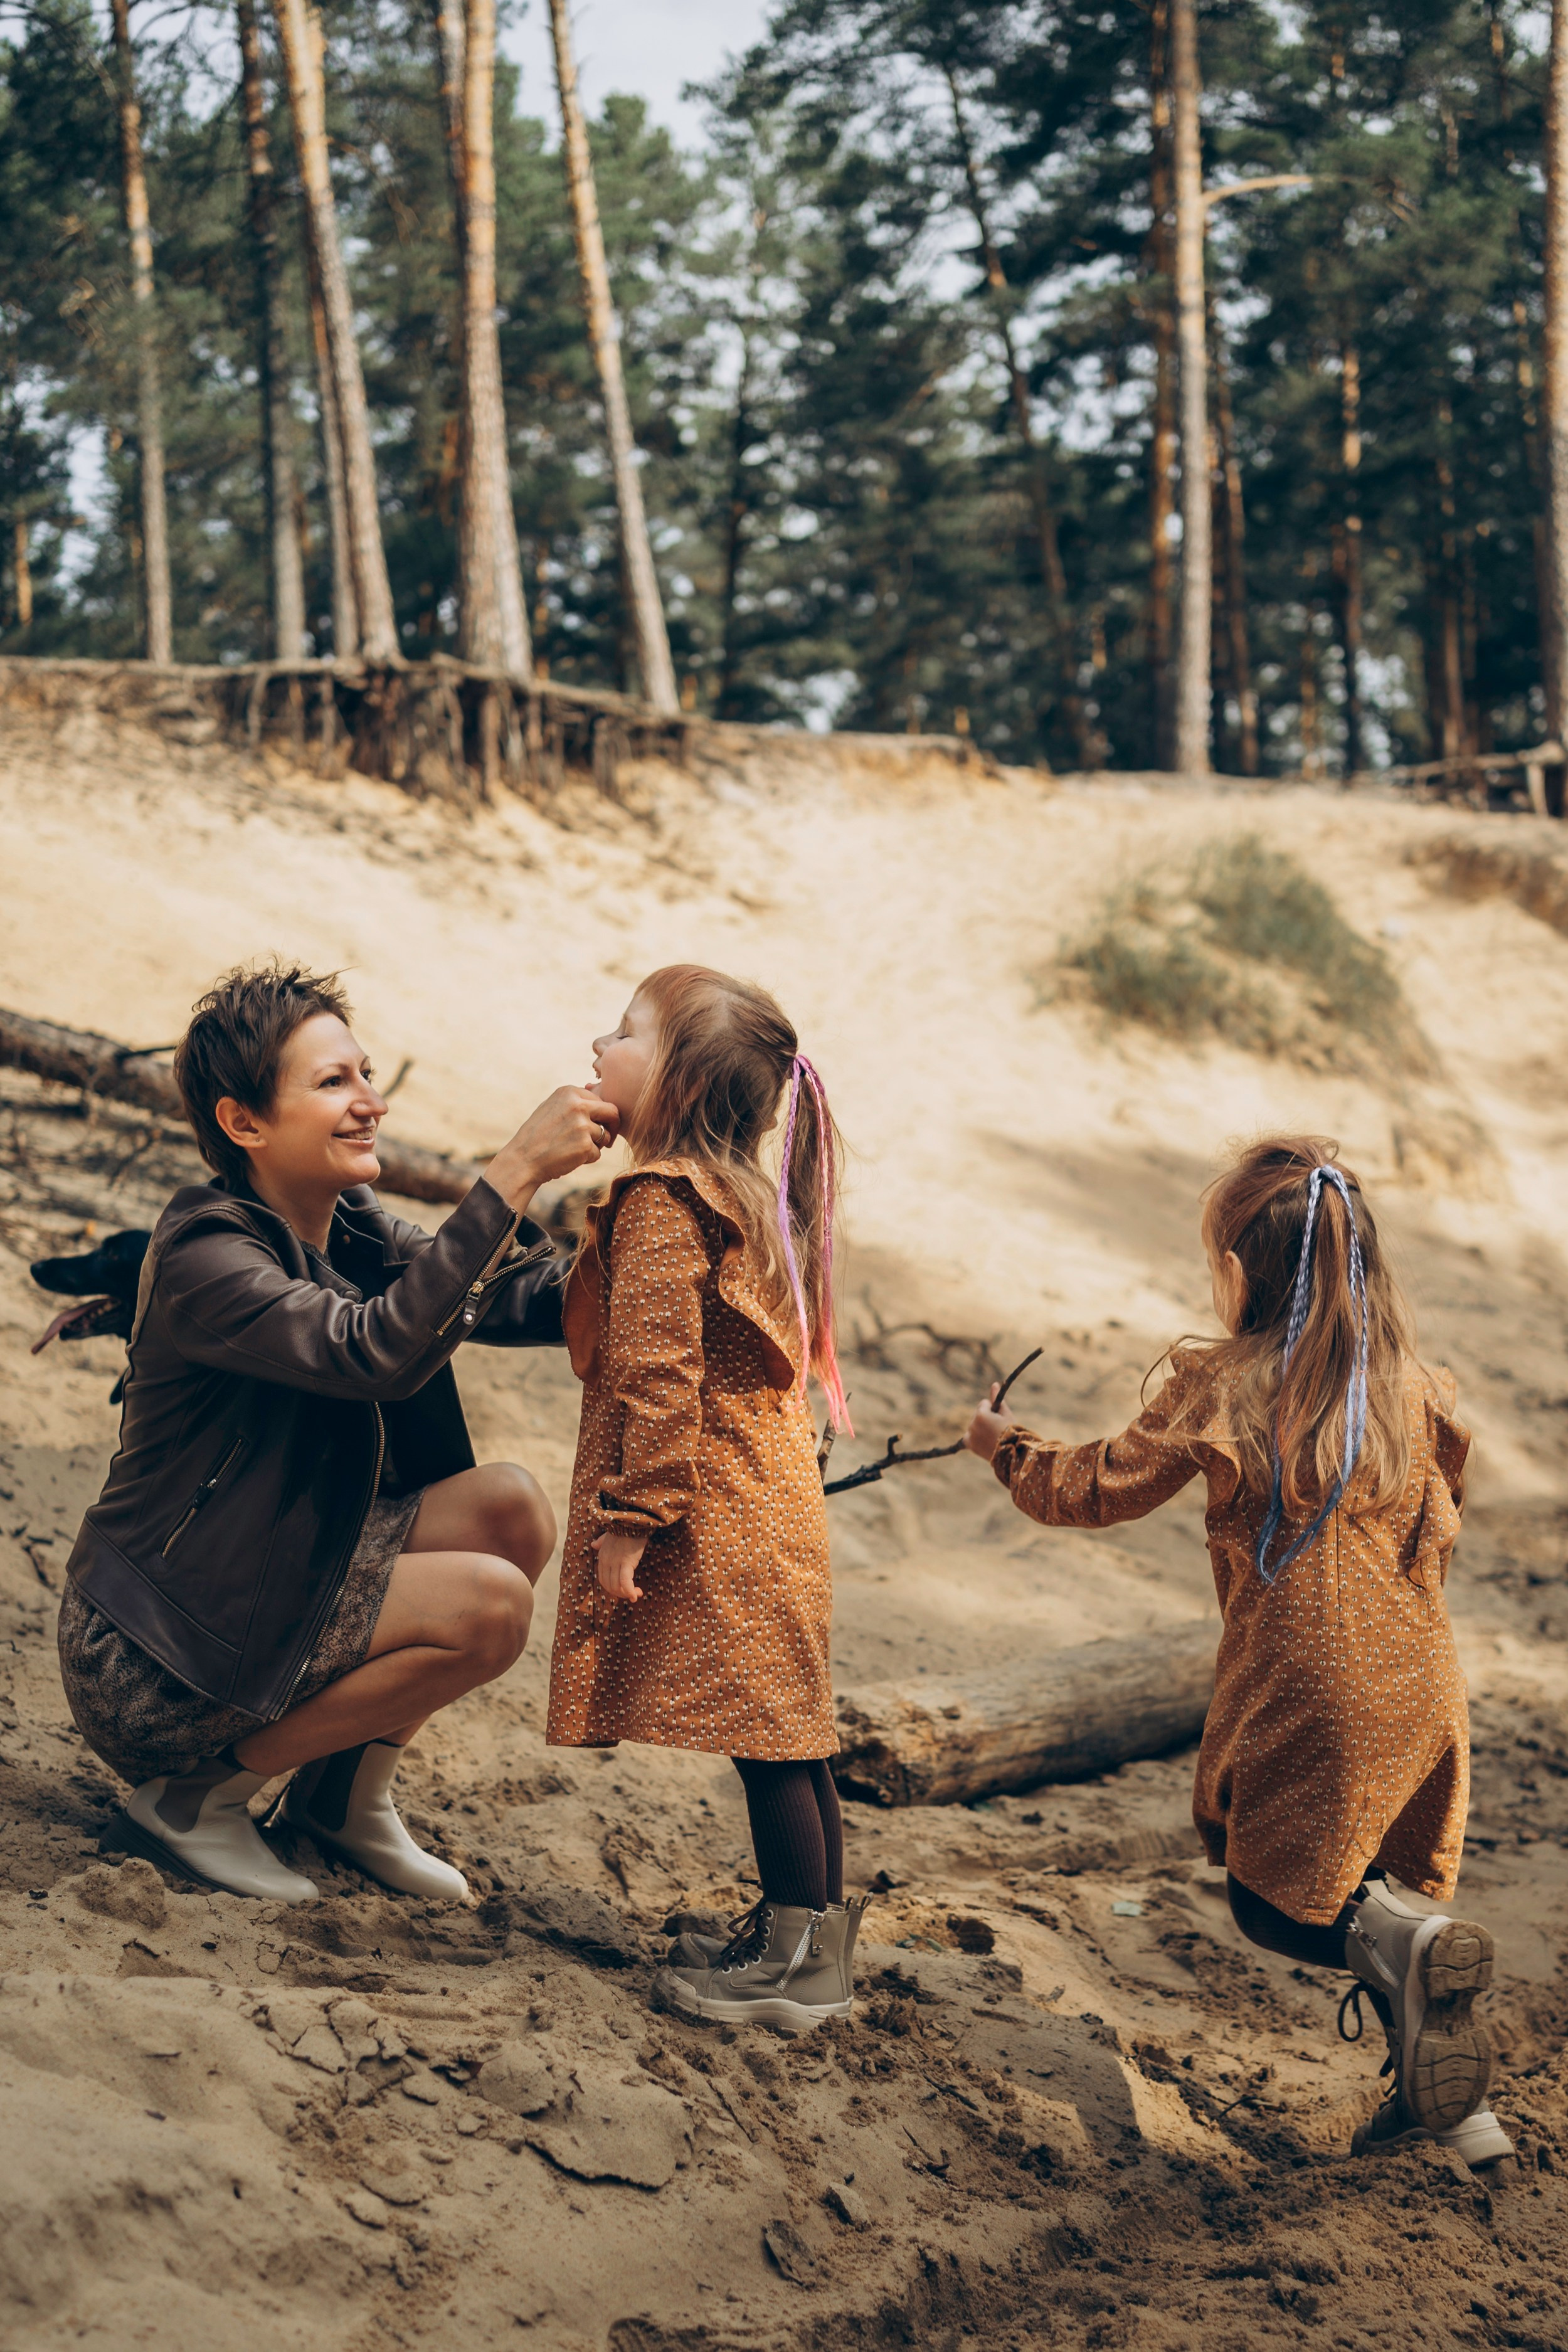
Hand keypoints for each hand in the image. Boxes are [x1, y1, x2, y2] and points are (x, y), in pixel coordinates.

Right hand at [486, 1086, 618, 1212]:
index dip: (602, 1115)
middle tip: (608, 1139)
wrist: (522, 1160)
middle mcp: (578, 1105)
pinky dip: (587, 1158)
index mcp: (569, 1092)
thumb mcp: (552, 1108)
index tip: (598, 1126)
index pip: (601, 1099)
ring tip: (573, 1149)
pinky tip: (569, 1158)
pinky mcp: (585, 1145)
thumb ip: (574, 1102)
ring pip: (605, 1135)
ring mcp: (582, 1125)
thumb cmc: (537, 1136)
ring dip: (595, 1145)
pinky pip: (597, 1153)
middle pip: (612, 1112)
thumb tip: (600, 1098)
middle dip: (613, 1127)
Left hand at [593, 1530, 647, 1602]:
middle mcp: (606, 1561)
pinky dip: (629, 1591)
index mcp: (602, 1555)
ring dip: (626, 1594)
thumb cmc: (624, 1527)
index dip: (613, 1588)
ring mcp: (615, 1562)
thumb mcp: (609, 1534)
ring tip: (636, 1594)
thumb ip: (601, 1541)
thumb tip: (593, 1544)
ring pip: (617, 1586)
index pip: (604, 1579)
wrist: (632, 1519)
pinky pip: (625, 1582)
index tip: (624, 1589)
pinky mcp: (626, 1562)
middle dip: (620, 1593)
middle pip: (609, 1586)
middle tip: (632, 1594)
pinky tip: (635, 1596)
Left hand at [964, 1384, 1017, 1462]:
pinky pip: (968, 1437)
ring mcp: (969, 1434)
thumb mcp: (1006, 1413)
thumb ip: (997, 1398)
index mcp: (981, 1413)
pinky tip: (971, 1442)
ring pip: (974, 1425)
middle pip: (977, 1414)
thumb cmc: (1012, 1431)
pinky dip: (971, 1437)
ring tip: (993, 1436)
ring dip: (980, 1428)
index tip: (999, 1417)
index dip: (992, 1409)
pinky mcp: (969, 1444)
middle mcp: (972, 1423)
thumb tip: (994, 1384)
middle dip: (985, 1418)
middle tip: (997, 1428)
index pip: (983, 1404)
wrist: (1013, 1453)